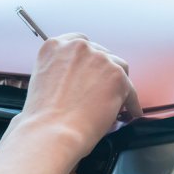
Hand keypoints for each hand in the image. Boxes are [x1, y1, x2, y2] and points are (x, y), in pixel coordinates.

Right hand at [16, 33, 141, 166]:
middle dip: (104, 73)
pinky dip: (131, 103)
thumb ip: (60, 71)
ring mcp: (99, 59)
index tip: (94, 70)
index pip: (81, 42)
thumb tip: (78, 79)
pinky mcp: (117, 76)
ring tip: (117, 103)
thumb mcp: (41, 80)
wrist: (52, 131)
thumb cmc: (43, 116)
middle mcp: (78, 47)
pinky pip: (130, 90)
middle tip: (104, 91)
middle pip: (103, 55)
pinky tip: (130, 112)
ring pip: (119, 69)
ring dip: (118, 85)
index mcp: (55, 46)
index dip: (90, 60)